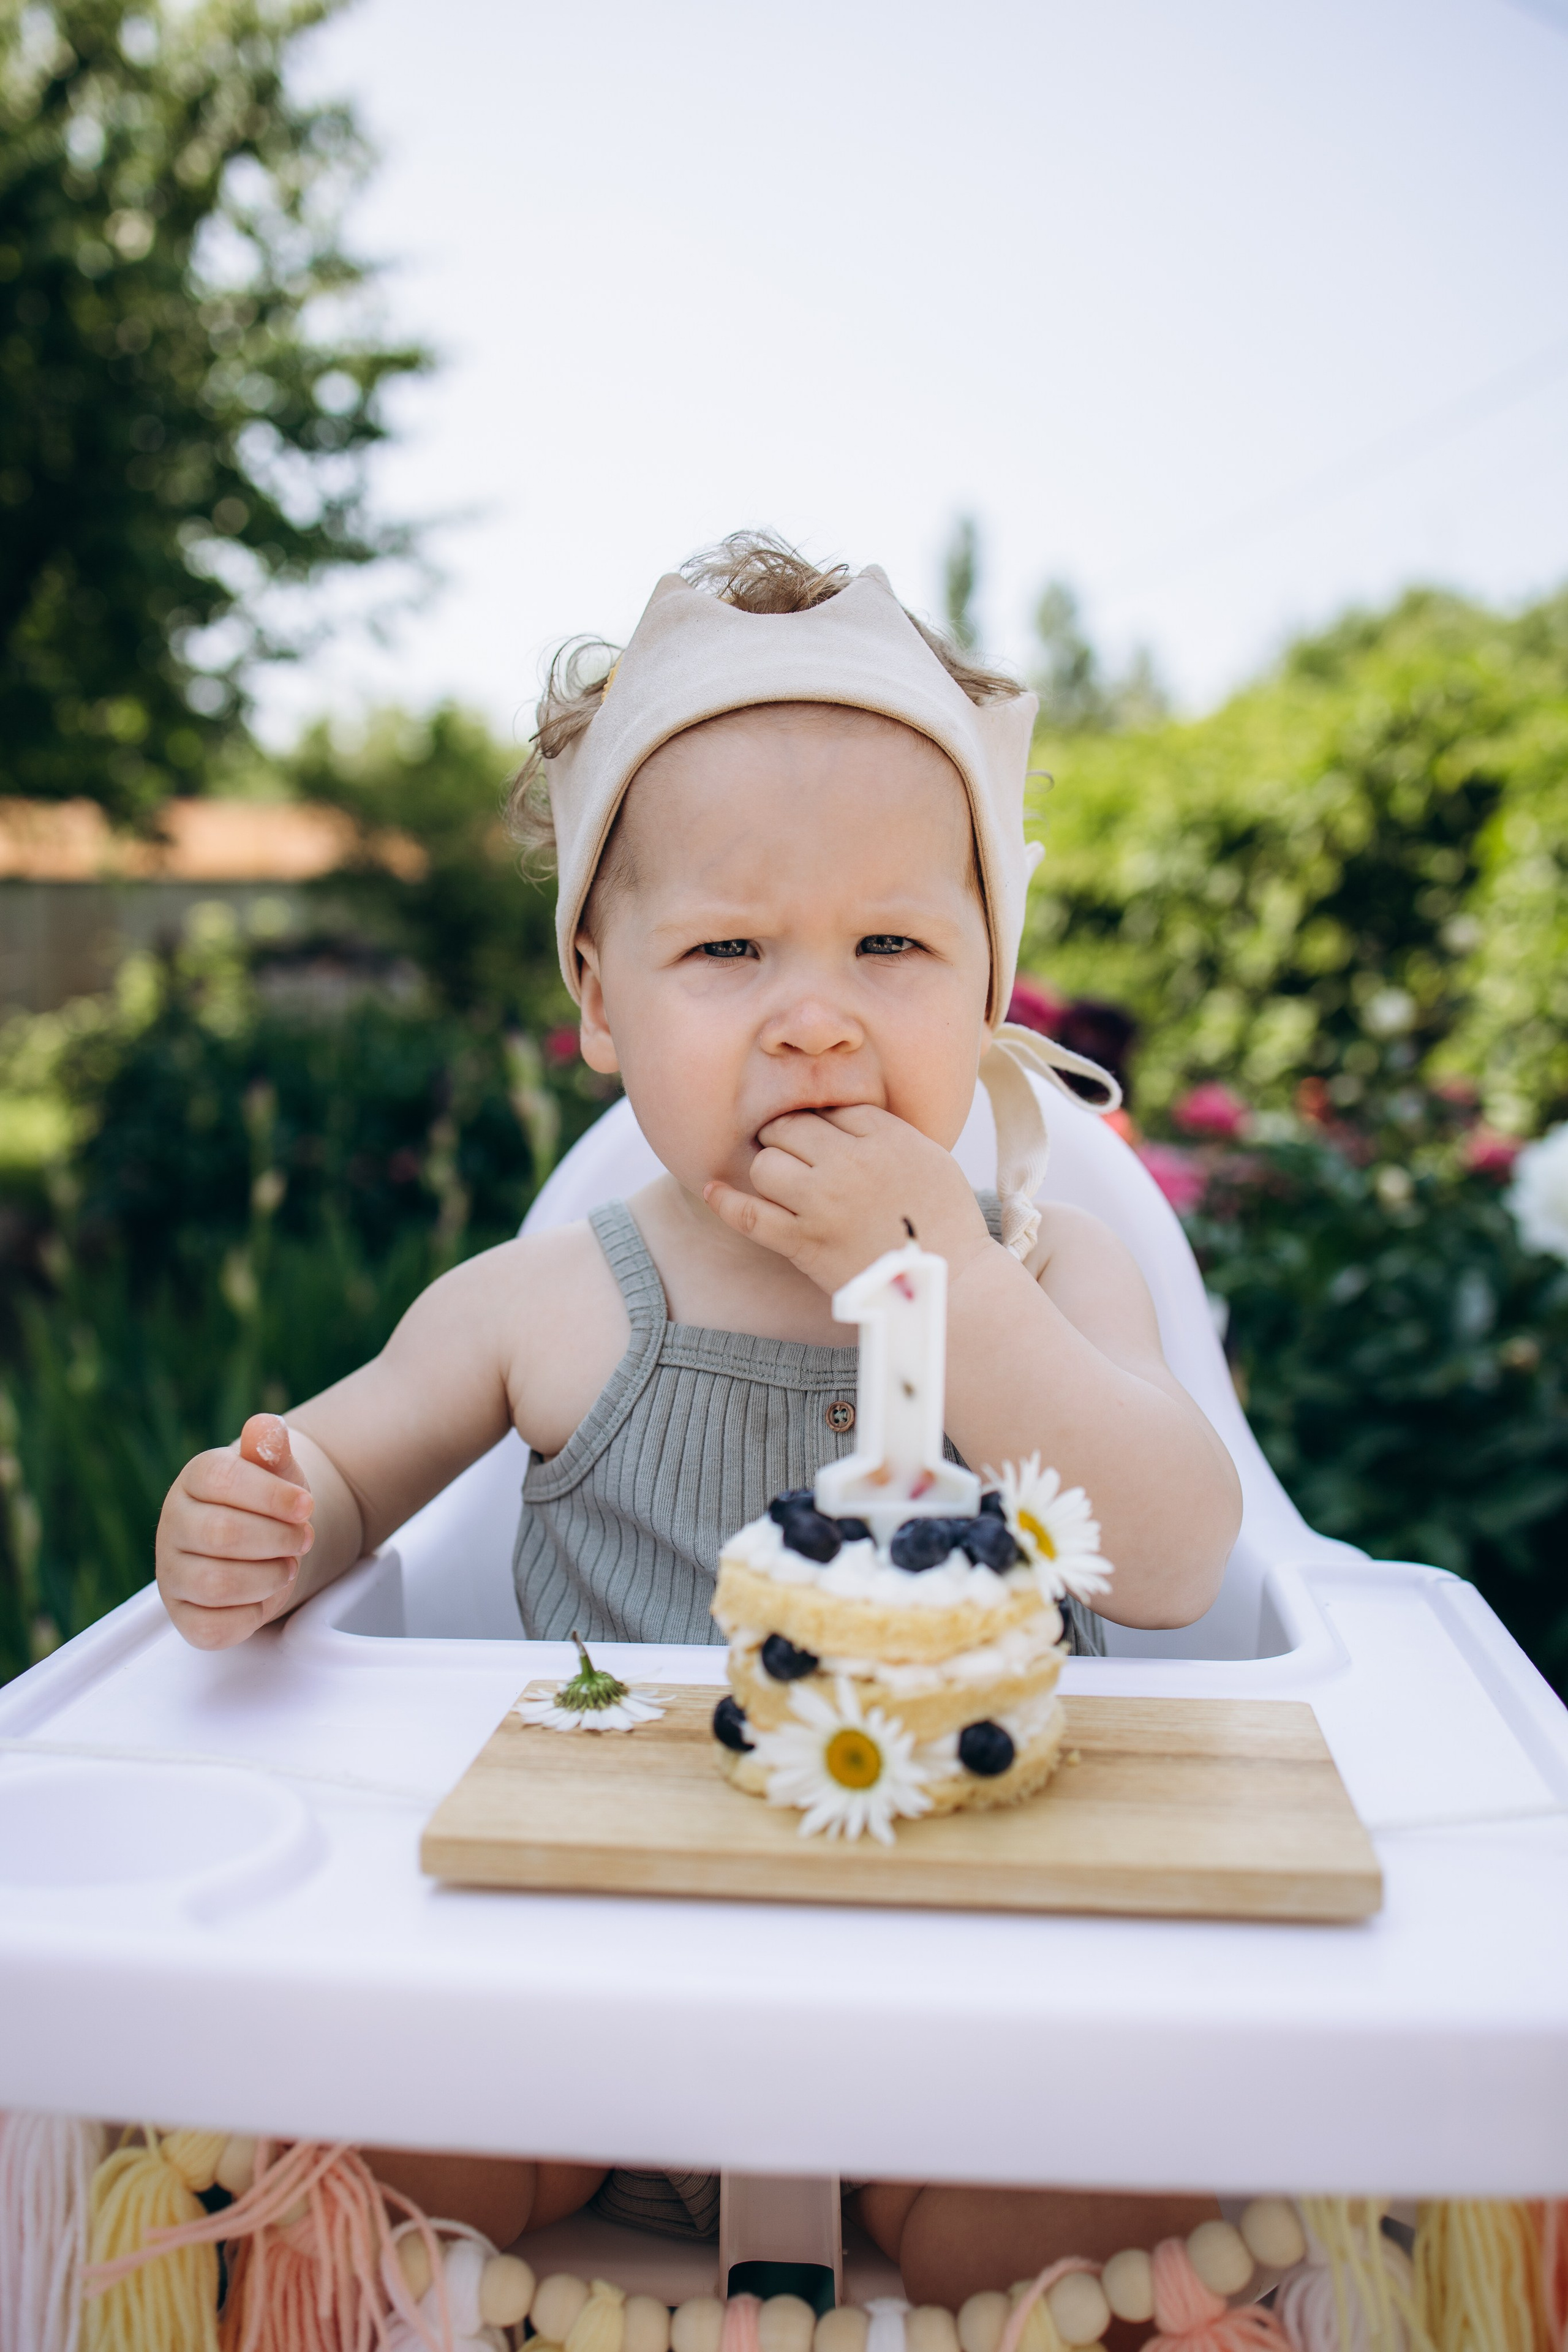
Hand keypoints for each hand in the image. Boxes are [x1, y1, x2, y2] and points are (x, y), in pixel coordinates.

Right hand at [155, 1413, 315, 1649]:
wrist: (262, 1543)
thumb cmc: (268, 1502)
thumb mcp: (277, 1470)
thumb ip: (271, 1448)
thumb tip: (265, 1427)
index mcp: (195, 1480)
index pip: (222, 1481)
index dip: (272, 1496)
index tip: (307, 1505)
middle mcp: (174, 1525)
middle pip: (222, 1534)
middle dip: (277, 1539)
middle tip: (302, 1538)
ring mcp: (173, 1573)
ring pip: (217, 1584)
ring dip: (269, 1577)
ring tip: (287, 1565)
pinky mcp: (183, 1616)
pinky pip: (213, 1627)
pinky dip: (250, 1615)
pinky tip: (262, 1595)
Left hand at [704, 1104, 991, 1293]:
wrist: (950, 1286)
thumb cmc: (946, 1223)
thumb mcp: (930, 1157)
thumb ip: (888, 1133)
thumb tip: (844, 1118)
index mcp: (886, 1137)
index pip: (833, 1108)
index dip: (824, 1122)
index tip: (825, 1137)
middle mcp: (849, 1162)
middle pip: (792, 1127)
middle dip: (789, 1136)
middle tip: (797, 1154)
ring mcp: (822, 1203)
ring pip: (767, 1164)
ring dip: (770, 1168)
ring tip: (782, 1180)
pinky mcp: (803, 1243)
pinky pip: (749, 1215)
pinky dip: (726, 1202)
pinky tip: (713, 1189)